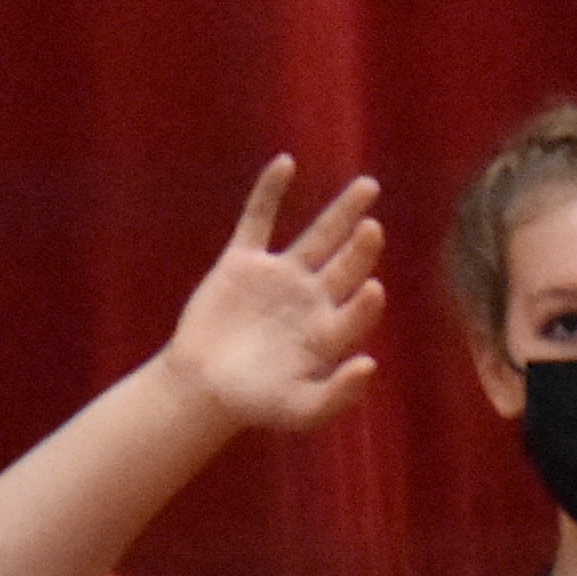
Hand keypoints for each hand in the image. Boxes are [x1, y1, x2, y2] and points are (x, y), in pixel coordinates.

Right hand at [159, 156, 386, 431]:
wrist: (203, 388)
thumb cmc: (255, 404)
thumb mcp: (299, 411)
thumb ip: (336, 396)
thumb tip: (369, 364)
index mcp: (329, 332)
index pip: (356, 312)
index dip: (365, 304)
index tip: (374, 288)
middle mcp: (313, 300)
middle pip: (347, 266)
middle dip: (362, 247)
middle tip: (374, 228)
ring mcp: (280, 278)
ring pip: (318, 237)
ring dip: (342, 213)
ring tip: (368, 188)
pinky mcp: (243, 262)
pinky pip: (258, 219)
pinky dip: (270, 193)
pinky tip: (285, 164)